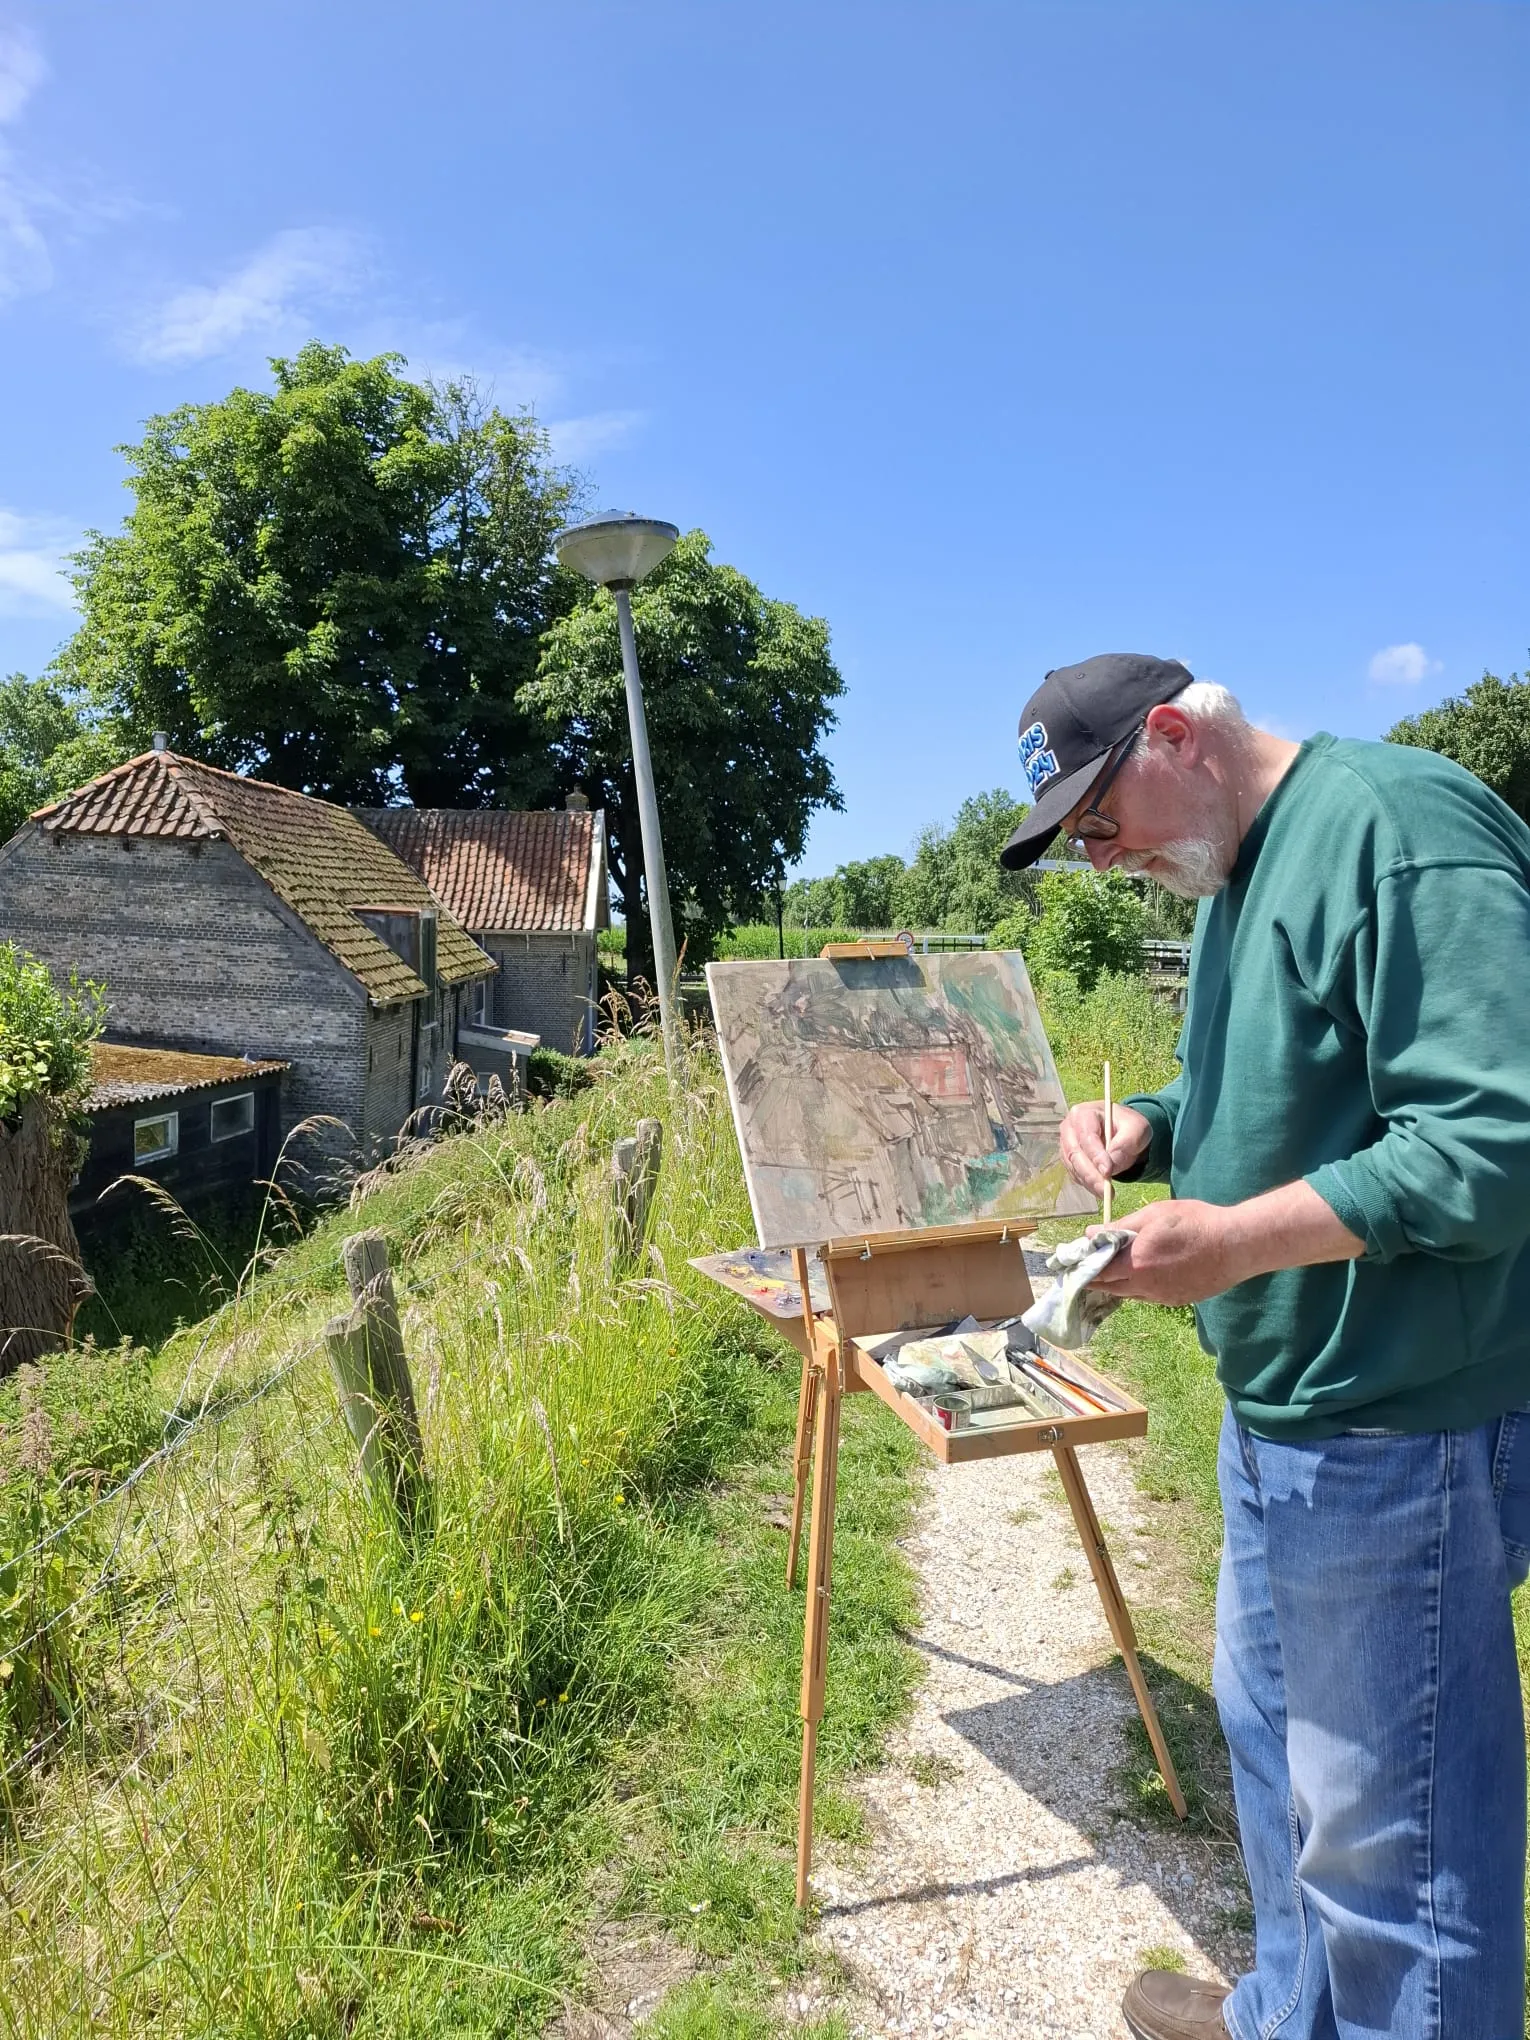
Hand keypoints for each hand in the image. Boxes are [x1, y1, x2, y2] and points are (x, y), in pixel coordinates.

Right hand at [1058, 1099, 1150, 1197]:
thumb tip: (1112, 1164)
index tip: (1108, 1171)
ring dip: (1089, 1182)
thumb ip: (1127, 1142)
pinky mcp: (1069, 1160)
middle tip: (1106, 1191)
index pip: (1086, 1136)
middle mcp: (1069, 1128)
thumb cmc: (1128, 1126)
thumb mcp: (1136, 1128)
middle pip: (1075, 1154)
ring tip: (1107, 1194)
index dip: (1096, 1155)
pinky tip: (1101, 1188)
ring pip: (1073, 1167)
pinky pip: (1075, 1175)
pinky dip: (1088, 1184)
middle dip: (1091, 1174)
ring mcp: (1066, 1145)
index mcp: (1083, 1114)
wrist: (1123, 1132)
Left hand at [1086, 1199, 1249, 1306]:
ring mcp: (1162, 1297)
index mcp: (1135, 1264)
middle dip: (1094, 1277)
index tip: (1069, 1262)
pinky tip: (1141, 1273)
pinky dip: (1137, 1286)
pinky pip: (1147, 1296)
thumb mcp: (1154, 1215)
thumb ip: (1120, 1227)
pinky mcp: (1176, 1301)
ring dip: (1116, 1282)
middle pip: (1108, 1286)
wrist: (1237, 1245)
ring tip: (1110, 1268)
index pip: (1096, 1272)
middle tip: (1084, 1265)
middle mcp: (1145, 1286)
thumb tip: (1090, 1234)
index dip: (1081, 1267)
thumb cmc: (1196, 1222)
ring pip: (1127, 1293)